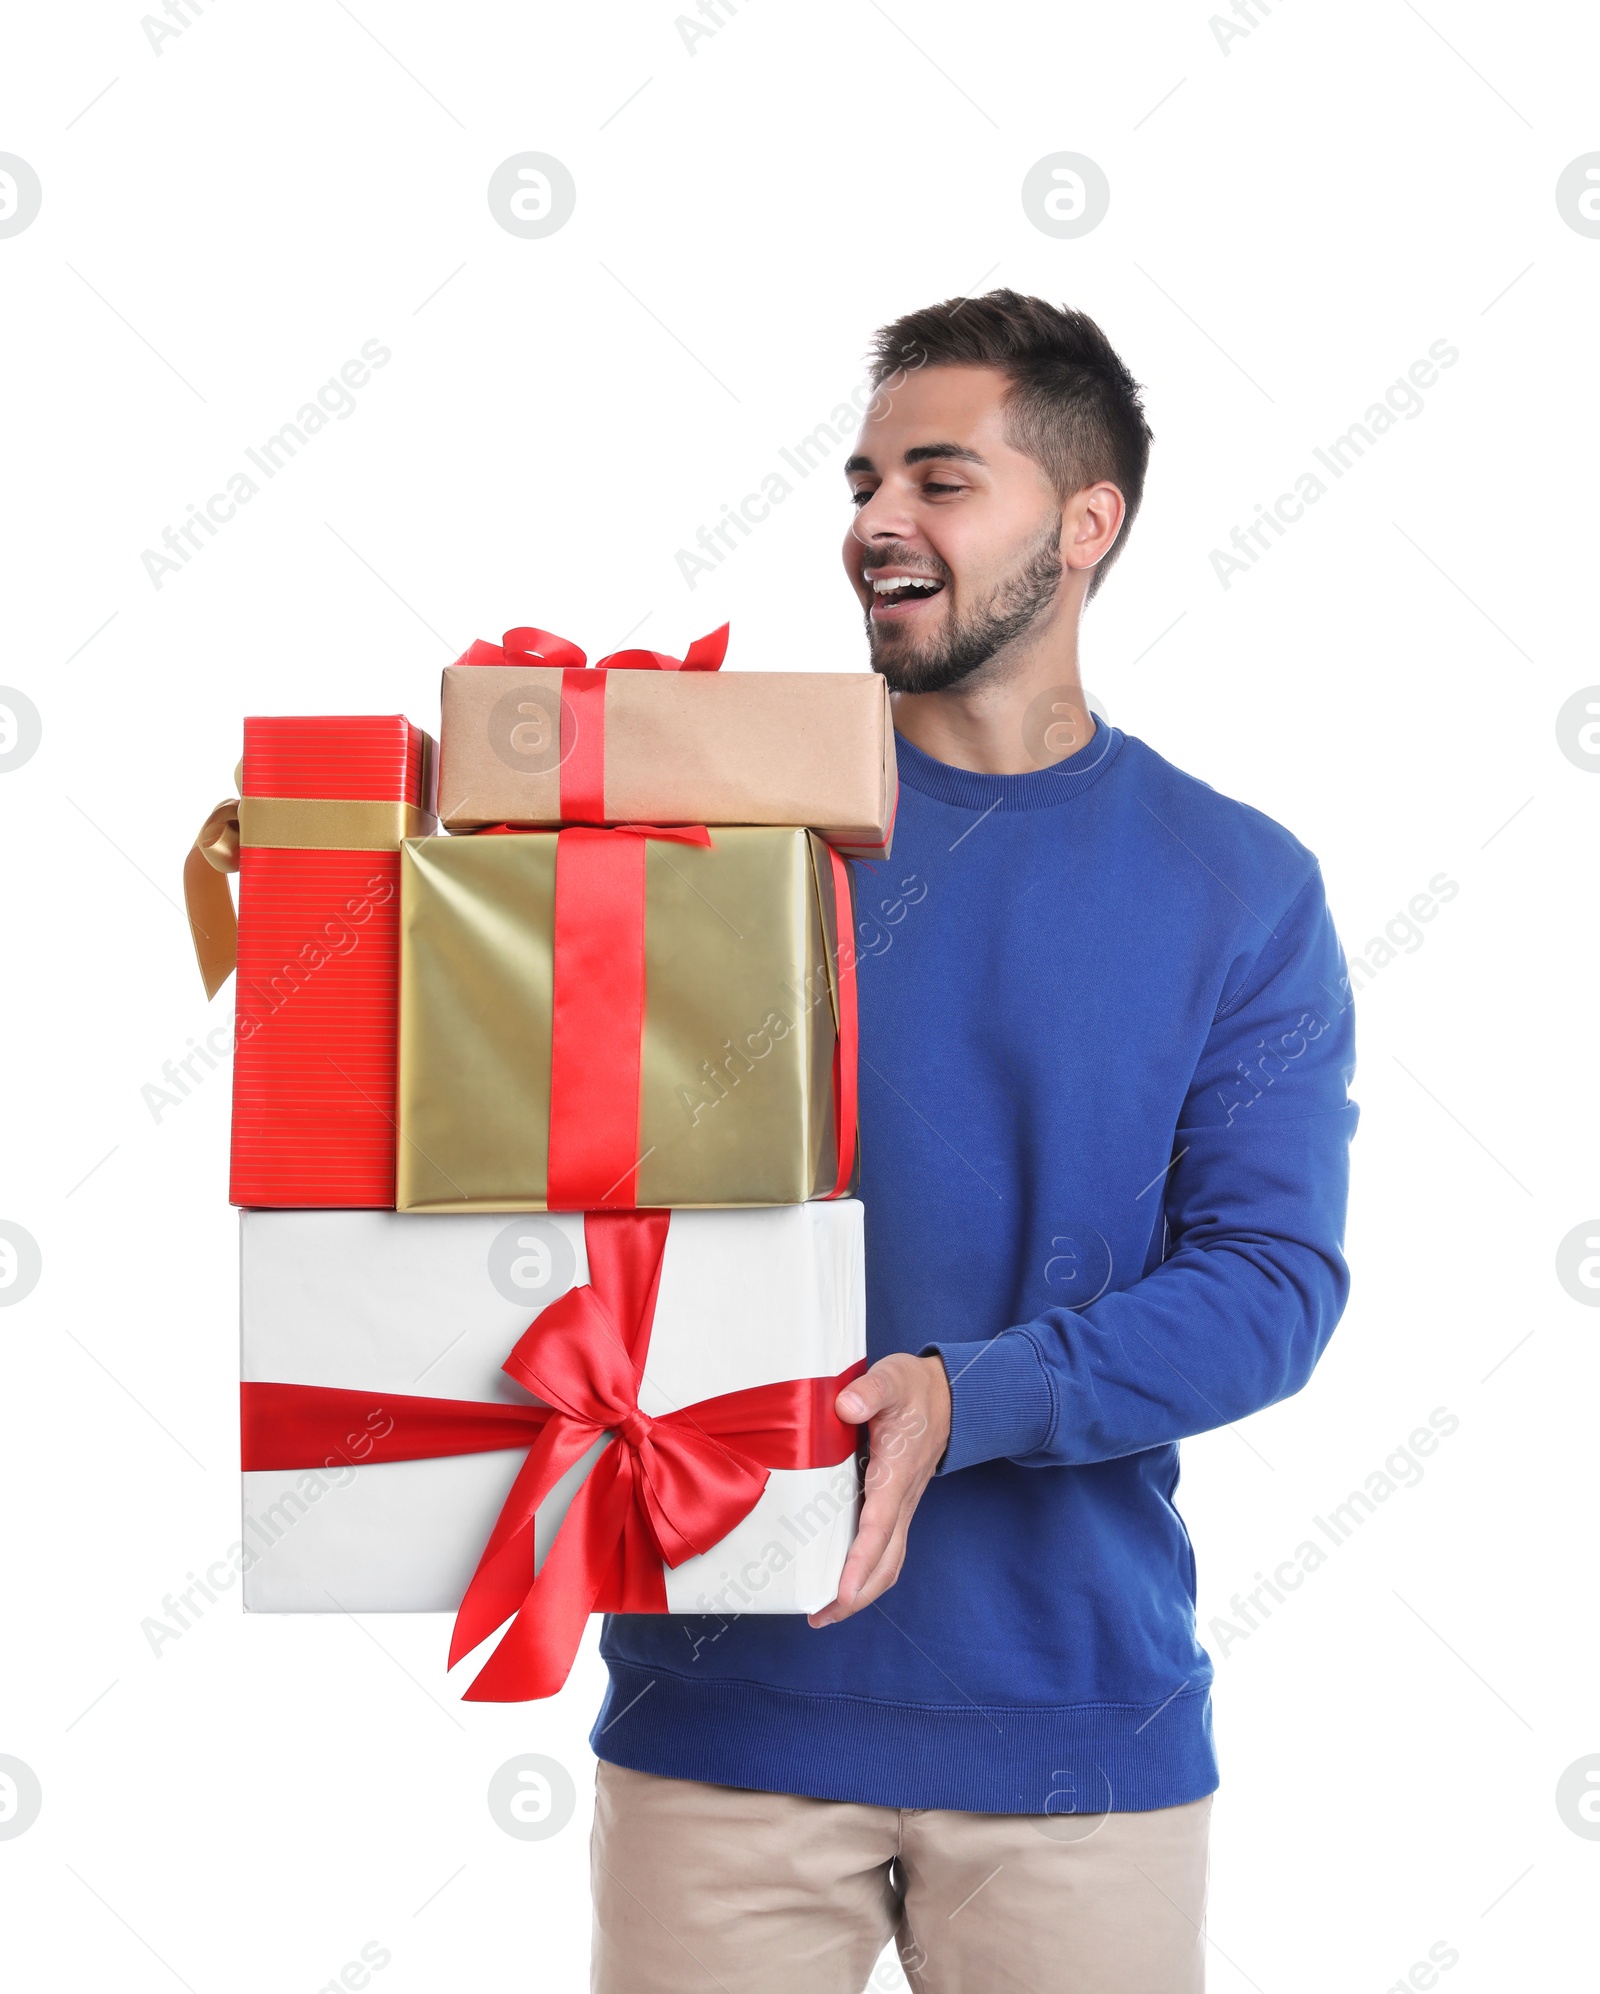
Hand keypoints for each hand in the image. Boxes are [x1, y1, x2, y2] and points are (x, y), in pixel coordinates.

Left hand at [808, 1352, 951, 1627]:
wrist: (949, 1396)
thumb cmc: (914, 1389)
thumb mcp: (893, 1378)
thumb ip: (871, 1390)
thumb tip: (846, 1406)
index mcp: (896, 1472)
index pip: (878, 1525)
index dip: (859, 1561)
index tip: (841, 1593)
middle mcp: (902, 1498)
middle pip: (886, 1561)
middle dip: (856, 1595)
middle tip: (820, 1616)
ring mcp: (902, 1506)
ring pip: (888, 1561)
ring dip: (861, 1591)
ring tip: (826, 1611)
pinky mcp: (897, 1505)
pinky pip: (885, 1549)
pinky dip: (865, 1572)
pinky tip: (841, 1578)